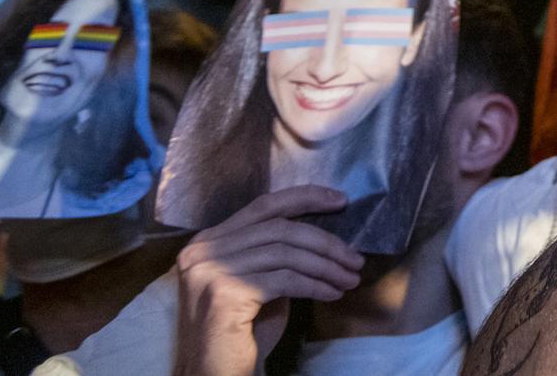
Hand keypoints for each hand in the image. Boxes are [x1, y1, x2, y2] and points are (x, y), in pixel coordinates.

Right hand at [174, 185, 365, 375]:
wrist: (217, 374)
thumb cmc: (242, 330)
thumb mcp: (259, 281)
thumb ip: (275, 251)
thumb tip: (323, 233)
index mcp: (207, 241)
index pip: (264, 206)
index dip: (305, 198)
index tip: (341, 200)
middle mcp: (201, 251)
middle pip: (280, 229)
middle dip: (325, 242)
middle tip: (355, 258)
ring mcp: (209, 271)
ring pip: (286, 253)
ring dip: (326, 266)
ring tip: (350, 278)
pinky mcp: (223, 294)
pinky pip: (285, 280)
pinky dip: (315, 285)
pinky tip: (333, 294)